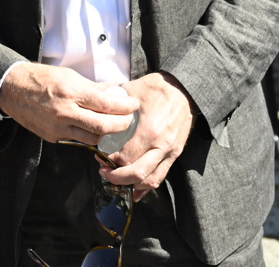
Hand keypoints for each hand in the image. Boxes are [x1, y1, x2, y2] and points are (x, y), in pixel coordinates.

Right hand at [0, 62, 137, 145]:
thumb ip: (93, 87)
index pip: (107, 105)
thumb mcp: (70, 75)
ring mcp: (58, 128)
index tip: (134, 105)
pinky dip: (88, 137)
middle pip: (103, 127)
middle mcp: (65, 112)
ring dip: (107, 136)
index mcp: (71, 93)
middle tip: (129, 121)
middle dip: (122, 126)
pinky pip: (76, 141)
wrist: (13, 89)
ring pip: (92, 139)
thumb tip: (115, 92)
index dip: (125, 107)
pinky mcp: (52, 137)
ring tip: (115, 128)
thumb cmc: (43, 78)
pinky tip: (94, 131)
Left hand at [99, 72, 194, 200]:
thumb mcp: (132, 91)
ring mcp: (170, 152)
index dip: (109, 160)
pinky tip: (134, 189)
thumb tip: (94, 107)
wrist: (184, 90)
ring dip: (131, 184)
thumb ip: (113, 103)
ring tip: (117, 177)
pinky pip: (161, 176)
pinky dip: (146, 186)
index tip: (99, 155)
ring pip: (150, 180)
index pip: (125, 157)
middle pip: (136, 173)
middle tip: (103, 170)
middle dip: (116, 177)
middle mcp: (161, 145)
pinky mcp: (175, 154)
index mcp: (149, 130)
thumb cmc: (157, 88)